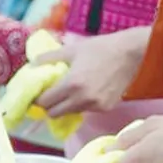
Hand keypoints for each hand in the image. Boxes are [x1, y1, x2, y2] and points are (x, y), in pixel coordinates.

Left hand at [32, 27, 148, 116]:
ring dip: (65, 106)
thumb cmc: (100, 48)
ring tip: (68, 91)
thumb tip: (31, 64)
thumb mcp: (72, 49)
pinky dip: (81, 104)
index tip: (37, 93)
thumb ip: (49, 58)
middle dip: (49, 106)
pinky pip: (86, 111)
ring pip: (70, 113)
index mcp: (71, 84)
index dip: (37, 99)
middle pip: (54, 113)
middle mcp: (82, 99)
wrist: (131, 53)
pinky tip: (85, 91)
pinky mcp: (106, 108)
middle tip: (49, 94)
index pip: (45, 102)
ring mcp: (95, 106)